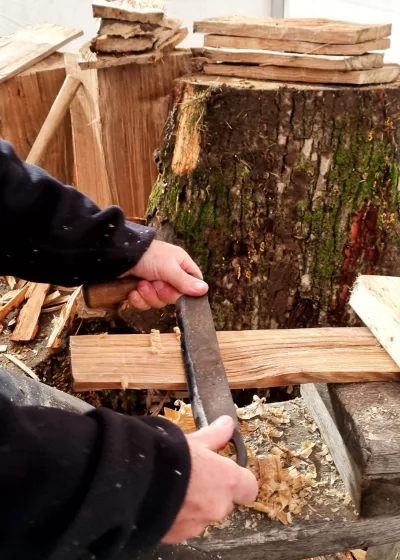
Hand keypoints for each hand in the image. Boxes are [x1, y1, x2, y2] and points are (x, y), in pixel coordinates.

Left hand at [123, 240, 208, 309]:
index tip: (180, 292)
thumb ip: (185, 281)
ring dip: (149, 295)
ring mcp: (154, 284)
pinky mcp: (141, 292)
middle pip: (175, 297)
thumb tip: (204, 290)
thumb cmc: (147, 255)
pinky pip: (145, 304)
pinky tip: (133, 291)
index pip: (193, 283)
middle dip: (163, 293)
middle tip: (156, 283)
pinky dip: (138, 299)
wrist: (118, 256)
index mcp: (180, 265)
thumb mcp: (169, 267)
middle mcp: (169, 275)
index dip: (188, 291)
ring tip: (141, 284)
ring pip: (159, 302)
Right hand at [162, 416, 257, 543]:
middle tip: (193, 475)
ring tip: (173, 487)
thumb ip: (214, 436)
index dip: (239, 479)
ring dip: (193, 504)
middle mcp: (217, 507)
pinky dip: (176, 515)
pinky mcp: (177, 535)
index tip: (226, 470)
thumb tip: (226, 425)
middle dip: (211, 491)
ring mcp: (197, 524)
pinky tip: (161, 500)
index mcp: (226, 481)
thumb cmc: (167, 458)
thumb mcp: (192, 440)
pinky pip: (183, 525)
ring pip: (203, 515)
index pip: (249, 487)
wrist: (134, 483)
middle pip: (224, 502)